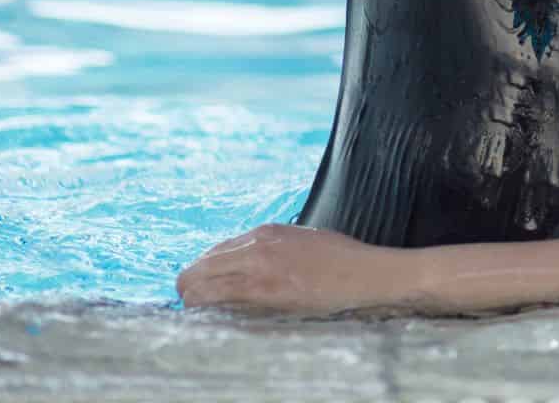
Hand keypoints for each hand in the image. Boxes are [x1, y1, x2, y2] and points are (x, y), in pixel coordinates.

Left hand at [176, 223, 422, 316]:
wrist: (368, 275)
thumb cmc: (341, 261)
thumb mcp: (302, 242)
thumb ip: (269, 249)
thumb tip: (241, 267)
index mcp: (264, 233)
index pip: (210, 255)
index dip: (203, 277)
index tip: (208, 293)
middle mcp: (255, 247)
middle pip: (194, 272)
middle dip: (190, 293)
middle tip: (201, 311)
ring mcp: (257, 270)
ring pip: (198, 290)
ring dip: (197, 307)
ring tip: (210, 321)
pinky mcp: (264, 293)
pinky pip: (218, 304)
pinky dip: (211, 315)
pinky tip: (223, 324)